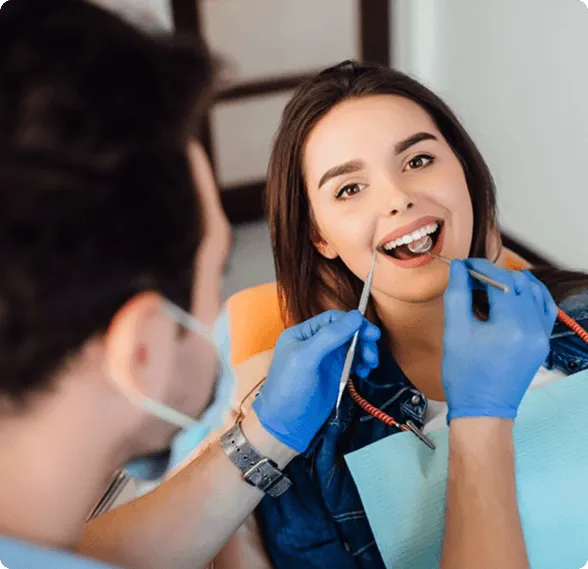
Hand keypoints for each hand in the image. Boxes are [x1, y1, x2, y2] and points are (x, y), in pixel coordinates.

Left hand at [252, 310, 380, 452]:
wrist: (286, 425)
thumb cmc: (290, 388)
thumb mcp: (306, 358)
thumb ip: (330, 336)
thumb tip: (356, 316)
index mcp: (302, 333)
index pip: (332, 318)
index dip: (353, 322)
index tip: (370, 334)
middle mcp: (314, 342)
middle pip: (346, 331)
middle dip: (362, 339)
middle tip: (373, 353)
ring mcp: (325, 359)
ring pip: (352, 346)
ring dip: (365, 351)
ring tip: (370, 364)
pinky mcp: (334, 375)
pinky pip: (353, 362)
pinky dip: (361, 364)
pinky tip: (363, 372)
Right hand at [442, 259, 557, 420]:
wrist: (483, 409)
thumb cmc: (465, 376)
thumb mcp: (454, 332)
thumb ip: (457, 294)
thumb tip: (459, 268)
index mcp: (511, 326)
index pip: (501, 281)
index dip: (481, 268)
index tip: (464, 266)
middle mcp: (533, 329)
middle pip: (519, 283)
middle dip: (495, 274)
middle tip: (472, 276)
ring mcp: (542, 336)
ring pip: (534, 292)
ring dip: (512, 283)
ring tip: (489, 286)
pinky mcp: (542, 342)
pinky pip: (543, 308)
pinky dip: (529, 296)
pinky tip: (512, 296)